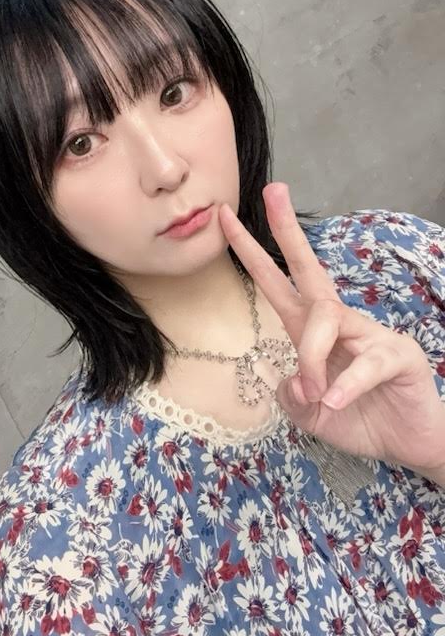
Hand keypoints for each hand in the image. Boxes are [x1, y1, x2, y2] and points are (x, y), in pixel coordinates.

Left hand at [218, 182, 444, 479]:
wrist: (409, 443)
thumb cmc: (358, 420)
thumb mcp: (310, 413)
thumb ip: (291, 395)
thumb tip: (289, 378)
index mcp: (312, 332)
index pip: (278, 284)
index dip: (251, 253)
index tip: (225, 219)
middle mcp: (340, 324)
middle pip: (310, 269)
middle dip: (287, 231)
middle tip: (272, 191)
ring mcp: (372, 334)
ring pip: (328, 319)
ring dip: (312, 357)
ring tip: (315, 394)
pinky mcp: (399, 356)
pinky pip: (367, 361)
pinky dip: (347, 384)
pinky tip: (335, 400)